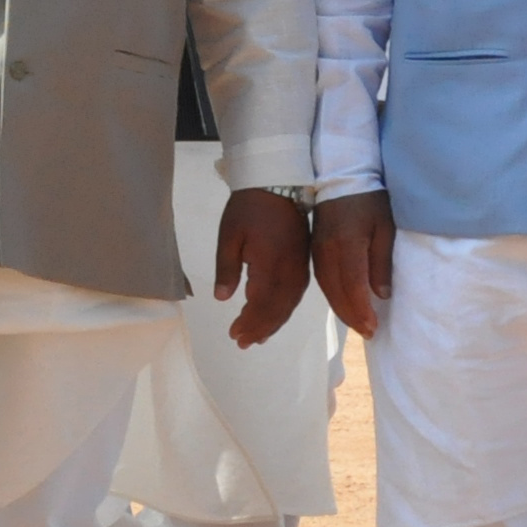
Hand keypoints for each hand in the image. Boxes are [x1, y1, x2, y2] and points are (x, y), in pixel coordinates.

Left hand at [216, 187, 314, 348]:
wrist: (278, 184)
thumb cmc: (248, 208)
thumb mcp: (229, 236)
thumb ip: (226, 268)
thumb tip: (222, 298)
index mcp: (271, 265)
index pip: (261, 304)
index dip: (249, 323)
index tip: (234, 335)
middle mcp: (290, 272)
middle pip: (277, 310)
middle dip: (260, 328)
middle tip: (242, 342)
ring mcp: (300, 269)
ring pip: (289, 305)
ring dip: (273, 323)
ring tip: (257, 337)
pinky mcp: (303, 265)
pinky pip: (295, 296)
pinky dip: (284, 310)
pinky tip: (274, 316)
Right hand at [309, 188, 396, 340]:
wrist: (341, 176)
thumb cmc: (370, 201)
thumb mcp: (384, 227)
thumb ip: (381, 261)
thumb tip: (381, 294)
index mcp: (346, 244)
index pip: (353, 285)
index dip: (362, 309)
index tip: (373, 327)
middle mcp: (327, 251)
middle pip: (336, 291)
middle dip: (352, 315)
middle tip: (368, 333)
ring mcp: (318, 251)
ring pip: (327, 288)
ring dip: (342, 309)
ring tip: (358, 325)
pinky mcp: (314, 249)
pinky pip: (322, 279)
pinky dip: (333, 296)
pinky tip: (343, 304)